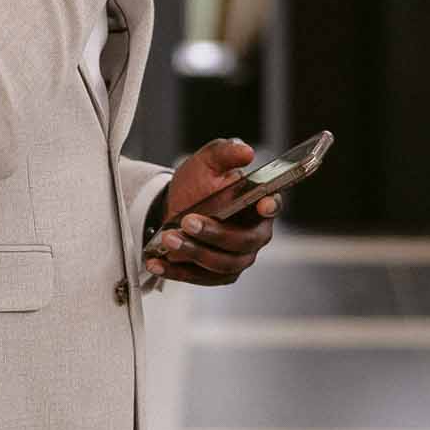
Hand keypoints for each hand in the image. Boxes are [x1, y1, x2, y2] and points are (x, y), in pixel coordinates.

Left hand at [144, 136, 278, 287]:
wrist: (175, 206)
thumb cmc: (198, 184)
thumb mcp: (207, 161)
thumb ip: (225, 152)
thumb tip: (246, 152)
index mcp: (258, 204)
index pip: (272, 205)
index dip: (271, 206)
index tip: (262, 204)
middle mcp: (254, 235)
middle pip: (243, 241)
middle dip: (215, 234)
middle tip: (188, 221)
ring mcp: (237, 258)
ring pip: (221, 263)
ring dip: (193, 252)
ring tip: (169, 238)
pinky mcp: (217, 275)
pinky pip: (200, 277)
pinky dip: (177, 271)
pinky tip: (157, 262)